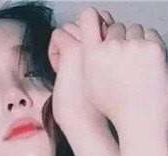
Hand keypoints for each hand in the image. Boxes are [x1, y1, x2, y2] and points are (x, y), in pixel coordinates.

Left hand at [47, 10, 114, 136]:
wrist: (87, 121)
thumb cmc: (93, 106)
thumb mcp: (101, 79)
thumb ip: (98, 58)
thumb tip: (85, 40)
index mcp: (114, 50)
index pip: (102, 22)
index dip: (89, 39)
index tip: (85, 63)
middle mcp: (104, 43)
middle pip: (84, 22)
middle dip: (76, 40)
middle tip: (74, 67)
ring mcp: (89, 45)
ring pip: (70, 26)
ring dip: (65, 45)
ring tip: (66, 70)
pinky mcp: (73, 50)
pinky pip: (57, 35)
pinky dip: (54, 50)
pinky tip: (58, 69)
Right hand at [78, 7, 167, 138]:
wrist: (141, 121)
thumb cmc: (116, 108)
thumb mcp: (90, 85)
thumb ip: (89, 59)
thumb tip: (91, 37)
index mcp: (91, 56)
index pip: (88, 17)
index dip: (93, 17)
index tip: (98, 24)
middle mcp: (111, 47)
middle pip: (115, 27)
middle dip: (119, 40)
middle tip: (123, 64)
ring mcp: (134, 46)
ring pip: (134, 30)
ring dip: (135, 43)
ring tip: (135, 68)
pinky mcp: (154, 48)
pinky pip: (151, 35)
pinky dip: (149, 46)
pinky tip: (146, 67)